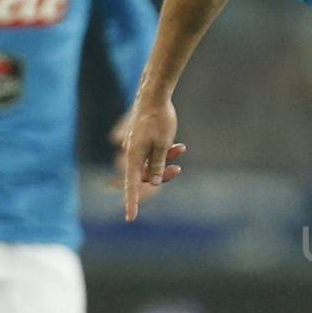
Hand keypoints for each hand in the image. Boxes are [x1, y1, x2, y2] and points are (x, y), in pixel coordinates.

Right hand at [122, 100, 185, 220]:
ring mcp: (137, 147)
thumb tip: (153, 183)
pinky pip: (154, 153)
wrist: (154, 95)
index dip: (132, 202)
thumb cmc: (159, 119)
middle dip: (163, 175)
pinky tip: (179, 147)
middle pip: (146, 175)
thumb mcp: (163, 145)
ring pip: (153, 163)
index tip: (131, 218)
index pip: (132, 185)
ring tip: (180, 149)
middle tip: (177, 170)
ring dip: (167, 160)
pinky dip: (166, 152)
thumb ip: (157, 165)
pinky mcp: (143, 140)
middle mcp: (133, 153)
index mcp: (134, 156)